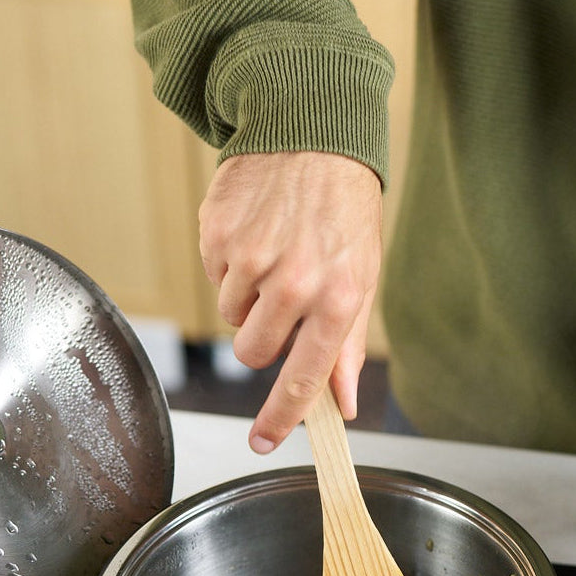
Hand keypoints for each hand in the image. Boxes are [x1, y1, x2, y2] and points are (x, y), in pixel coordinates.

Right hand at [198, 151, 383, 450]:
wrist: (312, 132)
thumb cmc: (344, 212)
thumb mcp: (361, 278)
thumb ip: (345, 347)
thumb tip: (345, 406)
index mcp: (337, 299)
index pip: (303, 378)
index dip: (280, 418)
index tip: (263, 443)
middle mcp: (293, 283)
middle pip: (251, 353)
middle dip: (260, 341)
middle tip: (281, 304)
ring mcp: (251, 257)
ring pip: (229, 315)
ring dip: (247, 298)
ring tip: (274, 256)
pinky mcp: (218, 233)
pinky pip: (214, 276)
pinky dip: (231, 265)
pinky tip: (256, 234)